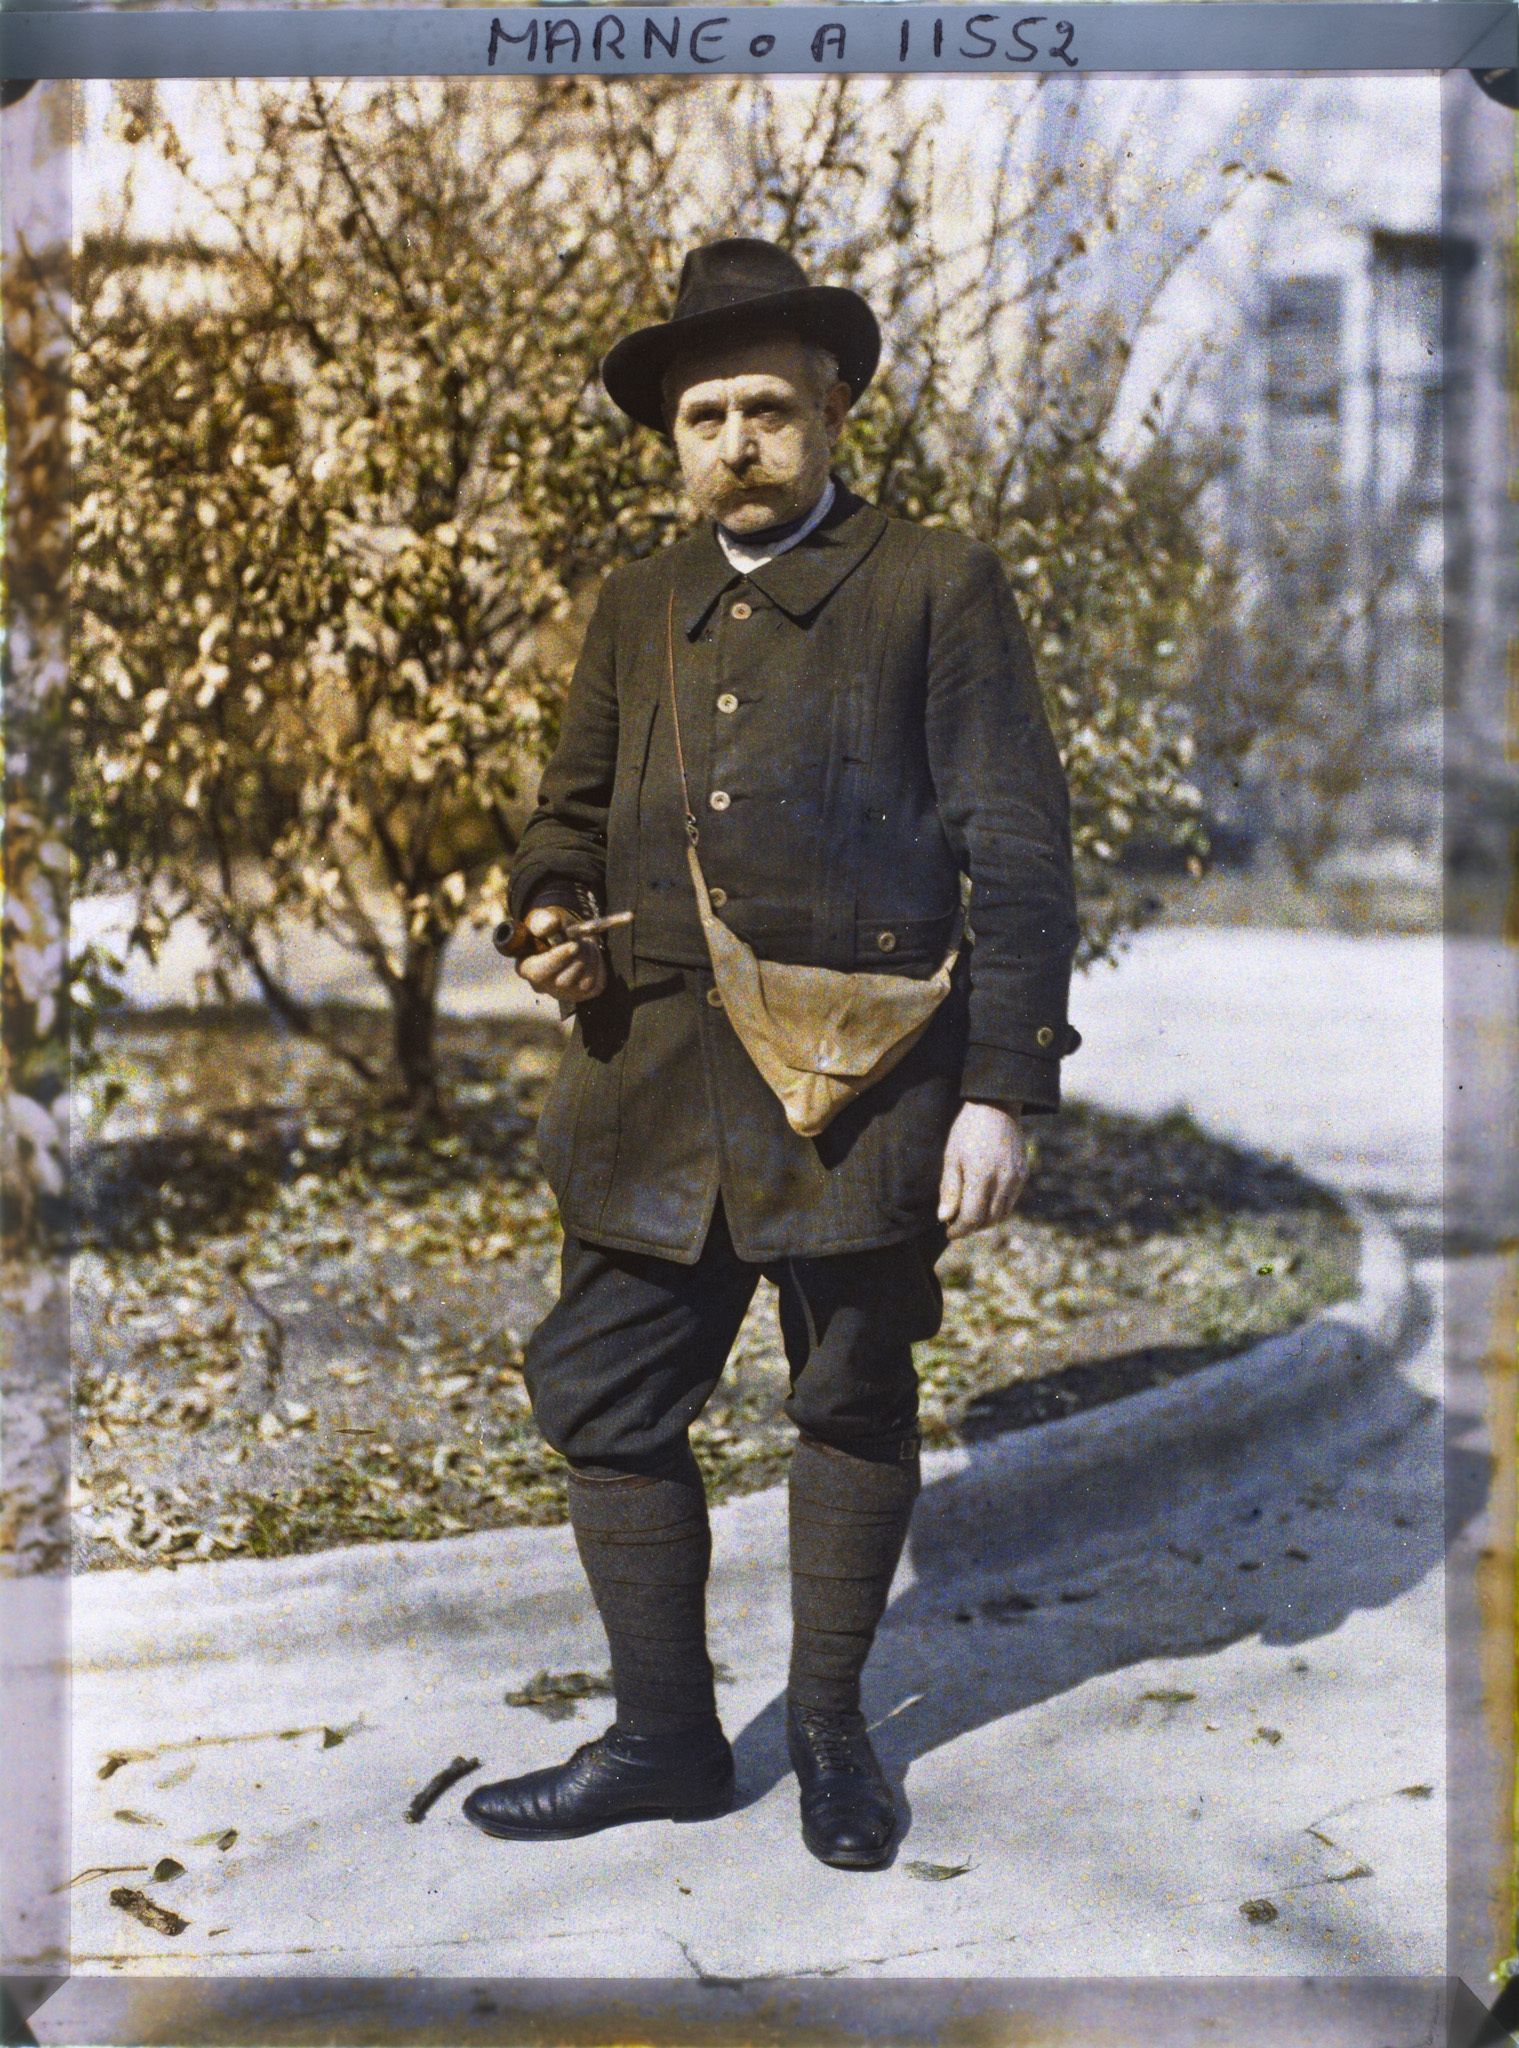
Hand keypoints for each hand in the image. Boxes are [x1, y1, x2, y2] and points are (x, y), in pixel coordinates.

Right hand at [514, 905, 606, 1004]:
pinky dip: (597, 965)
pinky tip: (590, 954)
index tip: (573, 945)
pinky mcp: (583, 994)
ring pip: (583, 983)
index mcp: (526, 968)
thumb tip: (549, 925)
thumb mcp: (543, 919)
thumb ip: (542, 920)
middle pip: (563, 981)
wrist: (568, 937)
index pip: (538, 972)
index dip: (557, 960)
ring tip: (584, 943)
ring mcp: (563, 993)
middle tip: (580, 941)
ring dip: (589, 958)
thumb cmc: (551, 929)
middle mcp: (543, 986)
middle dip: (578, 957)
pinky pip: (596, 984)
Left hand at [938, 1101, 1027, 1240]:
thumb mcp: (951, 1156)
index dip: (960, 1229)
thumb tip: (944, 1217)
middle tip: (957, 1223)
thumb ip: (949, 1189)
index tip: (949, 1231)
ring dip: (985, 1220)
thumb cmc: (968, 1129)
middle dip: (971, 1227)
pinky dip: (997, 1208)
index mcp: (982, 1176)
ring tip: (970, 1214)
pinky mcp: (1023, 1174)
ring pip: (1002, 1214)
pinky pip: (1011, 1201)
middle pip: (988, 1220)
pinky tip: (985, 1201)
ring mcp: (1017, 1178)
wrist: (996, 1105)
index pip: (972, 1218)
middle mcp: (1003, 1181)